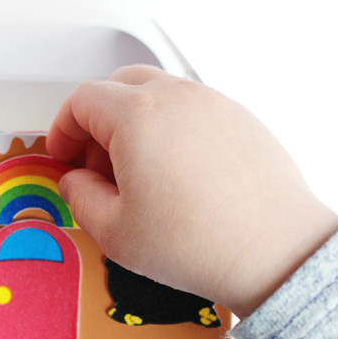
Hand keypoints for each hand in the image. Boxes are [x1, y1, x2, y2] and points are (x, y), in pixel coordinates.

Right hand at [47, 66, 337, 319]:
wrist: (274, 252)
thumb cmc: (201, 244)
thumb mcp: (115, 233)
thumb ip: (80, 199)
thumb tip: (75, 182)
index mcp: (137, 116)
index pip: (82, 100)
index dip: (63, 129)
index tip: (64, 156)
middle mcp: (177, 98)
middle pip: (119, 86)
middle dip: (97, 121)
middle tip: (97, 166)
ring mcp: (214, 103)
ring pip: (159, 95)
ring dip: (137, 124)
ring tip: (141, 176)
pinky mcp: (242, 119)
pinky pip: (194, 112)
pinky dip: (174, 131)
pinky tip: (179, 177)